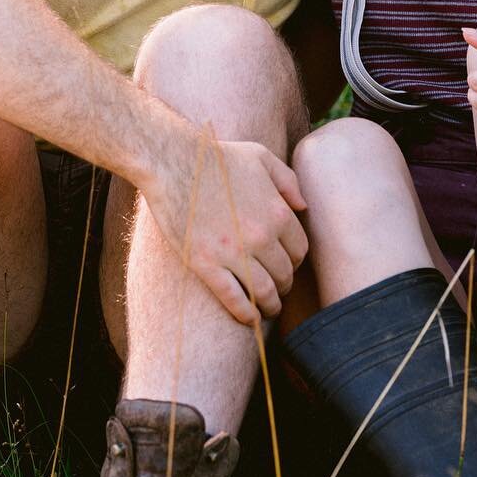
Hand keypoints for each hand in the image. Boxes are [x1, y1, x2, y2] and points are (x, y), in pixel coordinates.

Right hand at [146, 129, 308, 326]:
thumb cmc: (217, 157)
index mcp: (277, 212)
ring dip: (271, 305)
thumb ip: (288, 181)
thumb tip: (304, 207)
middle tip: (279, 290)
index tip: (287, 266)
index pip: (299, 250)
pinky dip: (246, 314)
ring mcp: (233, 253)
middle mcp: (261, 236)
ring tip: (269, 309)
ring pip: (264, 292)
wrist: (173, 162)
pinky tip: (251, 319)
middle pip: (284, 274)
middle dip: (285, 285)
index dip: (295, 262)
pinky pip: (234, 299)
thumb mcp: (260, 157)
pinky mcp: (206, 264)